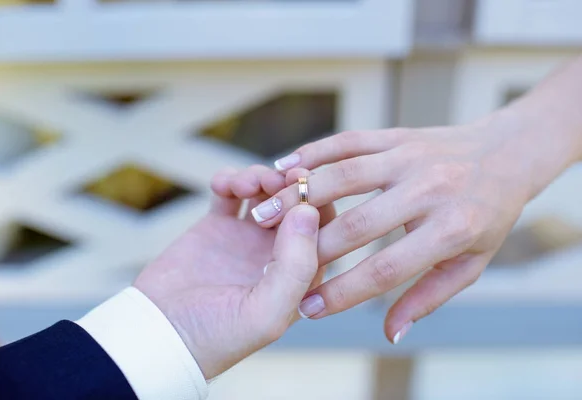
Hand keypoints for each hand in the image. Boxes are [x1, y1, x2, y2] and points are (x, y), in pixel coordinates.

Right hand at [134, 168, 322, 379]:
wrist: (159, 335)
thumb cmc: (215, 336)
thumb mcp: (265, 312)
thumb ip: (295, 266)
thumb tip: (308, 212)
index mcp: (298, 276)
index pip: (323, 229)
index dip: (317, 202)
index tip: (300, 187)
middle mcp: (277, 254)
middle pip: (296, 203)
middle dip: (288, 185)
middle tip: (274, 180)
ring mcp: (247, 238)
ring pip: (266, 193)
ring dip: (260, 178)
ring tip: (243, 185)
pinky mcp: (216, 227)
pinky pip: (230, 192)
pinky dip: (229, 180)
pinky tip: (221, 185)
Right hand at [248, 116, 535, 342]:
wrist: (507, 153)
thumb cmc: (486, 215)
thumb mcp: (470, 263)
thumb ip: (428, 298)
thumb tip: (390, 334)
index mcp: (452, 228)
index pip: (386, 269)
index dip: (343, 293)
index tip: (309, 309)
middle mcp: (429, 189)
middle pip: (357, 224)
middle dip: (309, 250)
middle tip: (270, 267)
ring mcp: (410, 156)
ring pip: (343, 176)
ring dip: (298, 196)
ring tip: (262, 214)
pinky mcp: (396, 135)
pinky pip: (347, 141)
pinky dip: (312, 153)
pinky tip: (284, 168)